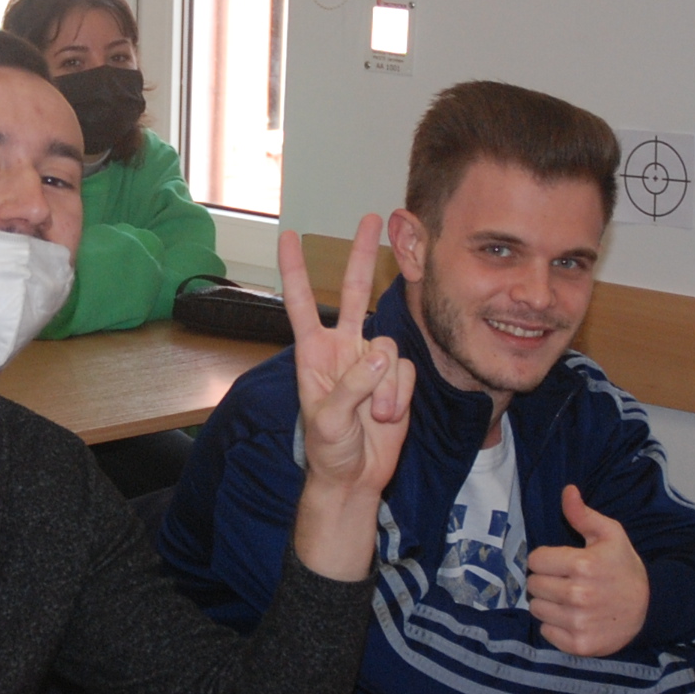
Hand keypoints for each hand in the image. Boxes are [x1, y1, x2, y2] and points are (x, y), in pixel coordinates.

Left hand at [281, 216, 412, 500]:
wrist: (356, 477)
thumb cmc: (329, 450)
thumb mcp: (329, 421)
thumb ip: (353, 386)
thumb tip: (381, 352)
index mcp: (314, 354)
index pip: (302, 303)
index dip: (295, 270)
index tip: (288, 238)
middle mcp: (343, 350)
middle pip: (355, 294)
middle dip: (363, 256)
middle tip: (372, 217)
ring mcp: (371, 363)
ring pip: (390, 347)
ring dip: (387, 387)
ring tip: (374, 417)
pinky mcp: (396, 379)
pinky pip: (406, 371)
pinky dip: (399, 396)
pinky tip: (388, 417)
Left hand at [525, 485, 650, 656]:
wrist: (650, 608)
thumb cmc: (624, 568)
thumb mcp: (610, 535)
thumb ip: (583, 514)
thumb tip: (567, 491)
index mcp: (582, 565)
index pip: (535, 560)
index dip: (547, 559)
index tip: (562, 563)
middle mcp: (577, 595)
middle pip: (533, 585)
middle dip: (546, 581)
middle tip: (566, 581)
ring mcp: (578, 622)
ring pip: (536, 609)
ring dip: (548, 603)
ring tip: (569, 600)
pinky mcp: (579, 644)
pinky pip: (546, 631)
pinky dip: (555, 626)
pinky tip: (573, 618)